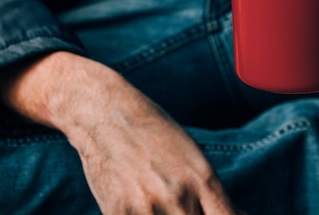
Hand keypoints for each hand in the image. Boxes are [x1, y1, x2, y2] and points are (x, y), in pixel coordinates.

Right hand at [0, 52, 240, 214]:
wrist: (106, 114)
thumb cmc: (155, 132)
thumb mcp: (193, 156)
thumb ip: (212, 193)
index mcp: (204, 180)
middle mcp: (180, 197)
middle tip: (185, 204)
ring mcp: (148, 208)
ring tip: (158, 198)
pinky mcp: (118, 213)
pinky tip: (141, 205)